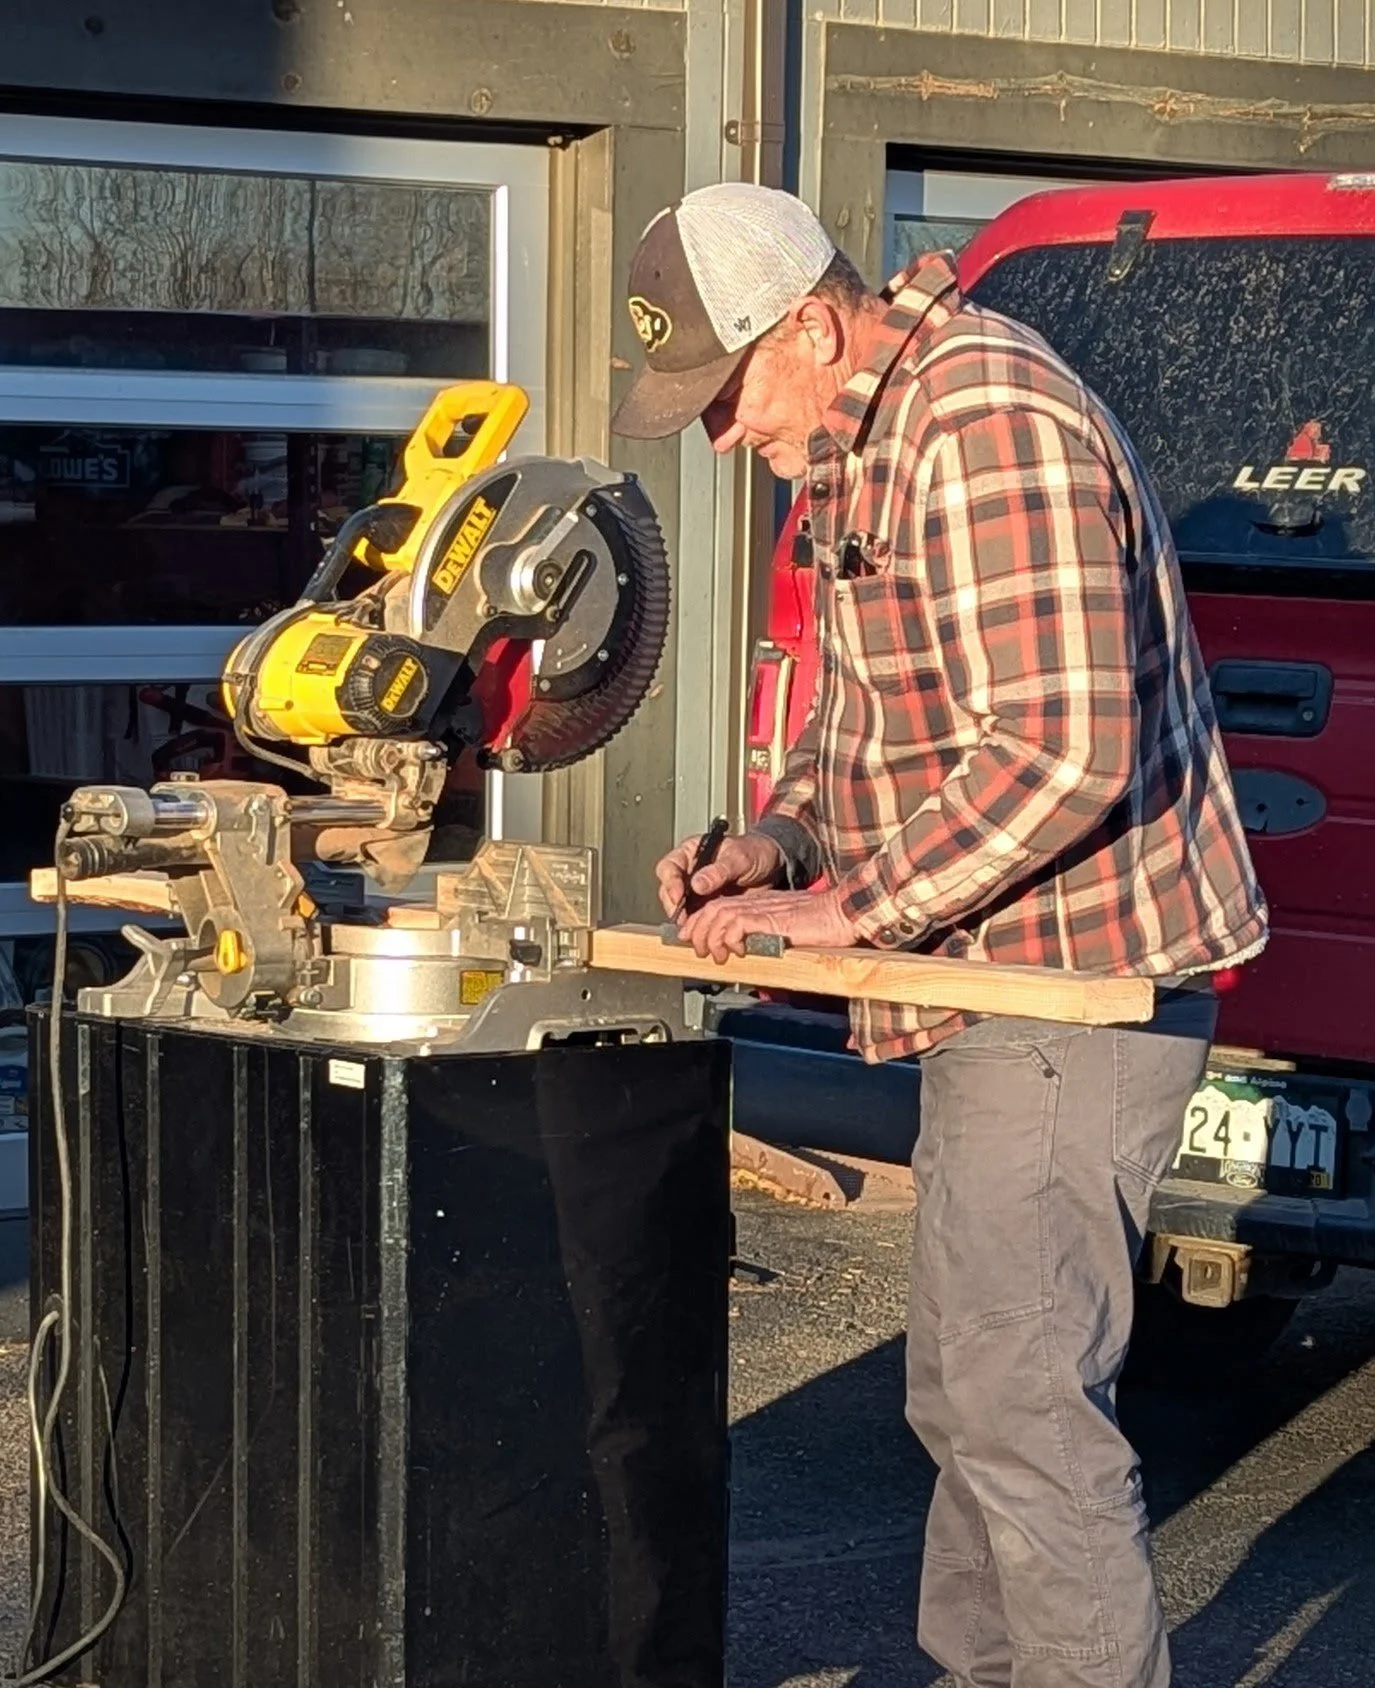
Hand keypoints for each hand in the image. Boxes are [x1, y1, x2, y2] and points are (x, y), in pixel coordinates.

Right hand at [655, 830, 783, 918]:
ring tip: (695, 929)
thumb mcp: (740, 858)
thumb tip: (697, 884)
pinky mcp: (706, 905)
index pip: (669, 867)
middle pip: (669, 890)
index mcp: (692, 852)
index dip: (670, 882)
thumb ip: (719, 870)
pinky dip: (698, 926)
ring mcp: (697, 890)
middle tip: (684, 919)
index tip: (678, 896)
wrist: (772, 868)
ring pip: (680, 907)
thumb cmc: (756, 853)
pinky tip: (705, 931)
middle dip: (675, 906)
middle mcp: (690, 871)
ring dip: (685, 920)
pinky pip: (696, 918)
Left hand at [679, 886, 855, 962]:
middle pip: (714, 908)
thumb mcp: (792, 931)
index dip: (702, 921)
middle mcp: (759, 903)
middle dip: (699, 929)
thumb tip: (755, 954)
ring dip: (711, 936)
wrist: (846, 912)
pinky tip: (734, 951)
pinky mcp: (771, 918)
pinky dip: (729, 938)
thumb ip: (772, 937)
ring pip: (720, 914)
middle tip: (698, 949)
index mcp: (762, 904)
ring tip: (714, 955)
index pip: (721, 905)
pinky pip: (738, 923)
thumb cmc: (828, 924)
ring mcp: (764, 908)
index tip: (694, 937)